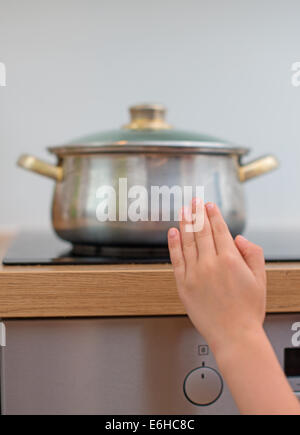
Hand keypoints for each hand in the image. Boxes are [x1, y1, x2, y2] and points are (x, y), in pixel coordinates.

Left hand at [168, 199, 266, 354]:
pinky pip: (176, 260)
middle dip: (198, 213)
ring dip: (185, 223)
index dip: (213, 215)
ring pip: (188, 242)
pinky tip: (173, 232)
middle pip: (202, 232)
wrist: (234, 335)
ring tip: (183, 210)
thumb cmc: (248, 310)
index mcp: (230, 260)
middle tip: (194, 200)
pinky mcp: (183, 285)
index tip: (209, 205)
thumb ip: (252, 254)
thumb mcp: (260, 279)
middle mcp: (210, 264)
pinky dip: (174, 244)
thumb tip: (238, 238)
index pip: (219, 230)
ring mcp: (195, 274)